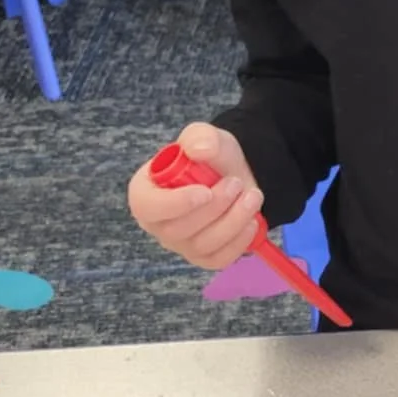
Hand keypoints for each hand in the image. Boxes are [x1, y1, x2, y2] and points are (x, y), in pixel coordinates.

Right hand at [127, 122, 263, 270]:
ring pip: (202, 246)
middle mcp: (157, 224)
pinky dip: (239, 242)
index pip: (147, 208)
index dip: (174, 204)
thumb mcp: (205, 136)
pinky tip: (252, 221)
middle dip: (214, 208)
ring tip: (252, 195)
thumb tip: (199, 150)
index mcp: (145, 192)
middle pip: (177, 231)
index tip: (204, 192)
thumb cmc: (210, 158)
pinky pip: (219, 259)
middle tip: (236, 183)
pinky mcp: (203, 257)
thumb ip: (200, 137)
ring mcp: (180, 244)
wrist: (234, 174)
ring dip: (232, 221)